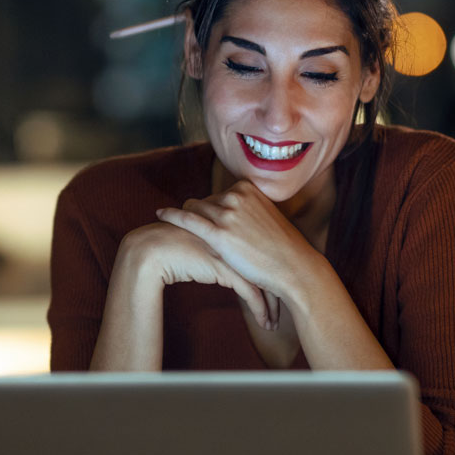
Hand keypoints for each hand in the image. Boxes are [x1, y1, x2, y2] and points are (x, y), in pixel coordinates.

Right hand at [120, 221, 279, 329]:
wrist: (154, 248)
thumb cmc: (177, 247)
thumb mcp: (206, 244)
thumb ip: (224, 250)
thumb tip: (238, 266)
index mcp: (238, 227)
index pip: (265, 253)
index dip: (273, 274)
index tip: (278, 291)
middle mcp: (240, 237)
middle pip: (270, 265)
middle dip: (278, 290)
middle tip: (282, 309)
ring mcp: (234, 251)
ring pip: (265, 280)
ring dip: (272, 304)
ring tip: (274, 321)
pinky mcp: (227, 268)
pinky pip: (252, 292)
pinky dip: (260, 310)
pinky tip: (263, 322)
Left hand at [154, 180, 321, 303]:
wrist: (294, 267)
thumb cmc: (282, 247)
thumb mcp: (266, 217)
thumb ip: (247, 209)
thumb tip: (229, 210)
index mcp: (248, 187)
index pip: (219, 194)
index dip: (214, 211)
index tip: (215, 223)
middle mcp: (237, 195)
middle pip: (205, 201)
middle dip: (202, 217)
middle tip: (204, 235)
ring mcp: (228, 213)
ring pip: (195, 209)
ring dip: (189, 221)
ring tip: (183, 233)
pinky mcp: (220, 234)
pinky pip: (188, 220)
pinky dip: (172, 215)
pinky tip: (160, 214)